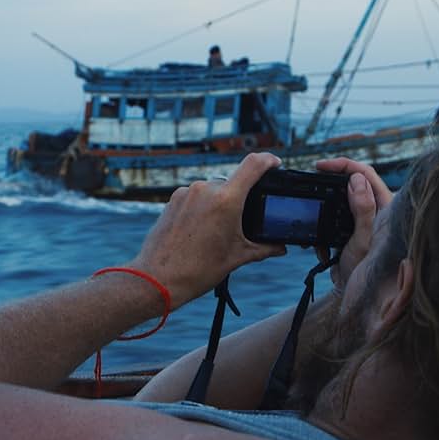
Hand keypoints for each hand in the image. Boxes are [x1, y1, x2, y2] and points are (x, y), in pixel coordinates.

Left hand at [128, 153, 286, 308]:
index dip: (269, 160)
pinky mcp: (173, 199)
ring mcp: (187, 193)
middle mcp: (206, 189)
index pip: (254, 165)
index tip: (275, 164)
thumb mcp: (237, 257)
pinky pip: (195, 196)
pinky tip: (200, 229)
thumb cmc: (198, 270)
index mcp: (226, 200)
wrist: (158, 279)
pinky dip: (202, 208)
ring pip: (212, 190)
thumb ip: (264, 248)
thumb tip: (280, 247)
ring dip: (220, 203)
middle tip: (242, 221)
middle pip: (233, 183)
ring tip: (217, 230)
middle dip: (240, 198)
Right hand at [314, 158, 392, 293]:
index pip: (365, 174)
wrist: (351, 293)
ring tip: (313, 211)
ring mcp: (363, 217)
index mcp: (386, 207)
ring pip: (341, 197)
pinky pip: (334, 214)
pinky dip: (323, 223)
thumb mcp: (363, 241)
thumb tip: (356, 180)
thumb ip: (364, 211)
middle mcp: (377, 208)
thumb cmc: (363, 270)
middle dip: (331, 180)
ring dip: (325, 204)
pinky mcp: (351, 226)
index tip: (321, 166)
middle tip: (313, 178)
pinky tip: (320, 238)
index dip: (343, 165)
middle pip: (353, 181)